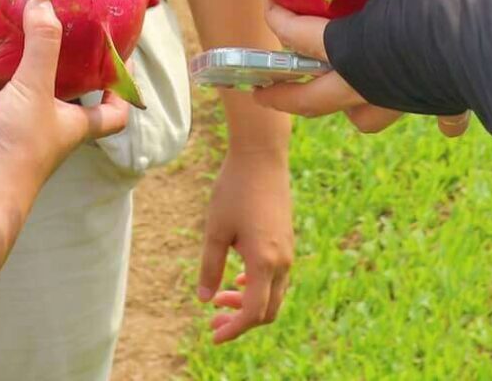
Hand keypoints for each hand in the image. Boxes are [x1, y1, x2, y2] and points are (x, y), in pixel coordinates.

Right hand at [0, 0, 132, 203]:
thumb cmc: (19, 148)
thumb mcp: (37, 89)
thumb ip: (43, 44)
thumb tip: (42, 0)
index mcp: (74, 121)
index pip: (112, 110)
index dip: (121, 86)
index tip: (120, 54)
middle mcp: (45, 121)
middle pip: (57, 85)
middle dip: (53, 56)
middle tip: (51, 18)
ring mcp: (9, 121)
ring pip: (12, 83)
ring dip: (7, 57)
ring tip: (6, 19)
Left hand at [199, 148, 292, 343]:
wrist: (261, 157)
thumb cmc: (234, 191)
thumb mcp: (214, 231)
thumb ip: (209, 268)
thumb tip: (204, 299)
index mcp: (264, 262)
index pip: (253, 312)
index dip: (234, 329)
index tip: (214, 334)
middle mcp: (282, 261)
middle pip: (267, 309)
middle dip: (241, 321)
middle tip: (212, 321)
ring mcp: (287, 251)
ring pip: (273, 294)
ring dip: (248, 303)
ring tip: (218, 300)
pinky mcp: (286, 241)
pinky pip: (277, 277)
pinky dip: (258, 287)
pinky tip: (236, 280)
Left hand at [254, 0, 472, 137]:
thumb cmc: (441, 7)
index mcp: (348, 46)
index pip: (296, 36)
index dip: (276, 19)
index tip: (267, 3)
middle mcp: (366, 80)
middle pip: (311, 100)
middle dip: (284, 96)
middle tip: (263, 91)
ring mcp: (400, 96)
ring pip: (365, 117)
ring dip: (352, 109)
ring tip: (346, 93)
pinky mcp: (436, 102)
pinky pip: (434, 116)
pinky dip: (435, 114)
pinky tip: (441, 112)